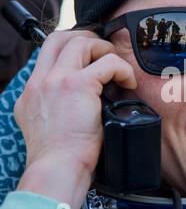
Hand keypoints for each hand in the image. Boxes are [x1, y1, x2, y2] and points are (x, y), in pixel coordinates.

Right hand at [14, 30, 136, 208]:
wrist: (57, 170)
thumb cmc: (60, 156)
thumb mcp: (47, 127)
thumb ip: (57, 108)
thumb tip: (82, 102)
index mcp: (32, 91)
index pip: (48, 53)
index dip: (71, 49)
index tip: (90, 59)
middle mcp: (40, 81)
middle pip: (60, 38)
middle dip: (86, 39)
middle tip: (105, 53)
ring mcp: (56, 81)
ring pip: (81, 42)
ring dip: (104, 50)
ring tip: (117, 69)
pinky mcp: (77, 86)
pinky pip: (107, 63)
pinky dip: (122, 69)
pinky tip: (128, 84)